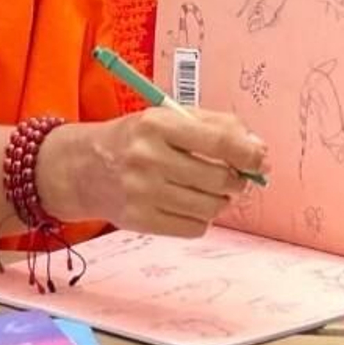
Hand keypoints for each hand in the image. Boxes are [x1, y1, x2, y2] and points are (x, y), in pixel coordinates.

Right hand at [41, 110, 267, 237]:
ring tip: (207, 190)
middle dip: (237, 180)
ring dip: (220, 201)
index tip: (260, 158)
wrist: (83, 168)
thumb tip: (257, 149)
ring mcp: (143, 193)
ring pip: (211, 207)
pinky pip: (194, 227)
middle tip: (234, 177)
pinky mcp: (141, 220)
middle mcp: (148, 158)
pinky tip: (186, 204)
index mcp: (157, 125)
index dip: (248, 153)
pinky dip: (200, 218)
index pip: (218, 141)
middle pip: (219, 179)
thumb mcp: (167, 117)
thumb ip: (214, 126)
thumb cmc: (134, 139)